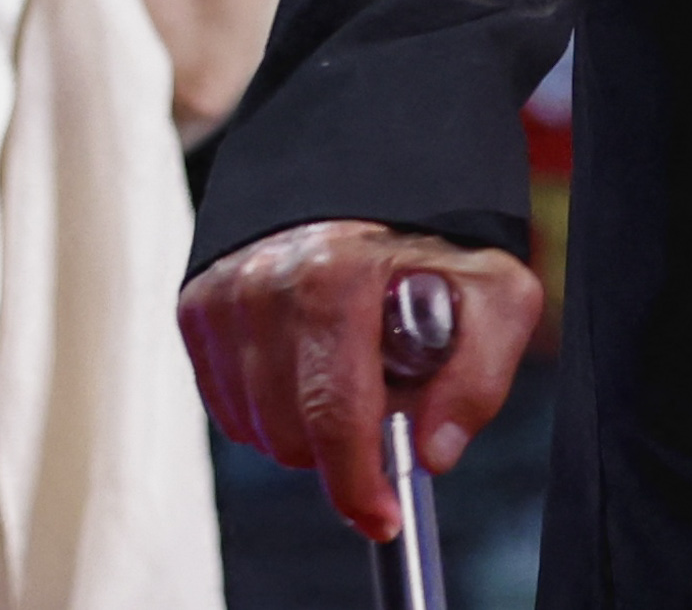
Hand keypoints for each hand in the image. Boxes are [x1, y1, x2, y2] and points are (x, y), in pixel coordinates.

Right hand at [178, 220, 545, 544]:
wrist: (365, 174)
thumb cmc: (431, 242)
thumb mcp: (494, 292)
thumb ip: (479, 377)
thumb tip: (432, 456)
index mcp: (337, 275)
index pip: (334, 413)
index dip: (357, 483)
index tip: (381, 518)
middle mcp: (267, 281)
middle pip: (291, 433)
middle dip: (342, 446)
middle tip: (383, 402)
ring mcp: (224, 292)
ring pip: (256, 428)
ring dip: (304, 428)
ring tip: (346, 371)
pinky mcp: (197, 303)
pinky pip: (228, 406)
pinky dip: (268, 409)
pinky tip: (305, 368)